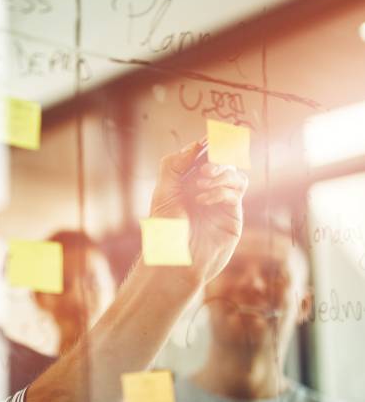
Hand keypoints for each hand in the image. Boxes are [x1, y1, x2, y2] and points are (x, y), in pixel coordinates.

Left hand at [149, 141, 248, 285]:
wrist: (175, 259)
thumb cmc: (166, 229)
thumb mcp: (163, 193)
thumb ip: (174, 166)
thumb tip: (195, 145)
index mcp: (189, 181)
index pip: (204, 155)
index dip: (208, 146)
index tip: (208, 141)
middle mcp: (207, 189)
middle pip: (224, 161)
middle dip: (217, 159)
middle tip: (204, 169)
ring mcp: (222, 202)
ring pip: (235, 175)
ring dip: (220, 175)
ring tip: (200, 186)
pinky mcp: (233, 215)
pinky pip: (236, 192)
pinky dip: (221, 191)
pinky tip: (203, 200)